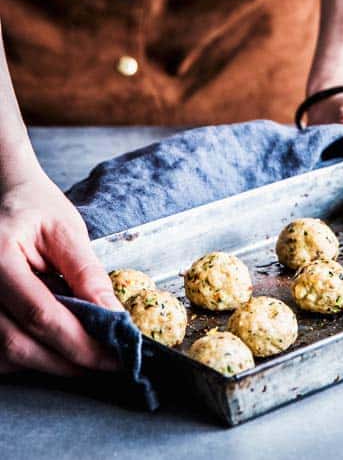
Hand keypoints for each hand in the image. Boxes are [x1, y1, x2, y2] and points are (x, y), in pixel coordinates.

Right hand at [0, 169, 121, 375]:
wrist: (3, 195)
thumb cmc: (34, 207)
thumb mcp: (66, 230)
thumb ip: (86, 274)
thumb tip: (113, 317)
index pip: (39, 315)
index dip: (79, 342)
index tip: (115, 354)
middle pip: (18, 344)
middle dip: (68, 361)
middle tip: (108, 363)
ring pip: (6, 356)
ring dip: (49, 363)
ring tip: (86, 354)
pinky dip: (28, 357)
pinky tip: (56, 347)